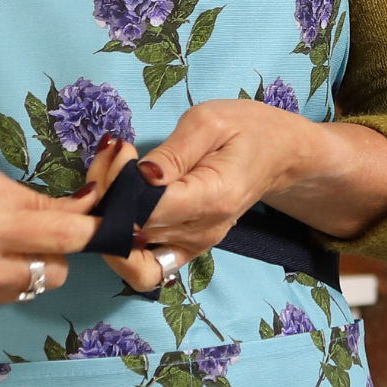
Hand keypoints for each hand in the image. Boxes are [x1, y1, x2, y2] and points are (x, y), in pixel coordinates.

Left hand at [126, 101, 386, 281]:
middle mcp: (201, 233)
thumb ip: (172, 152)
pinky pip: (142, 265)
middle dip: (105, 193)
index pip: (145, 210)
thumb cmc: (248, 129)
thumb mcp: (210, 120)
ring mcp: (192, 247)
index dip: (116, 186)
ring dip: (106, 216)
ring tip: (111, 174)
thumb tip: (137, 177)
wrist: (281, 156)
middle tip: (110, 152)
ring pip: (128, 250)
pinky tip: (117, 202)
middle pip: (130, 230)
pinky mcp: (184, 249)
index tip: (116, 149)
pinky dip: (119, 242)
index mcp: (212, 198)